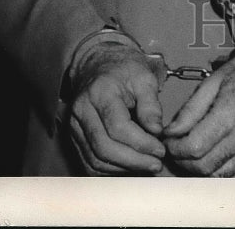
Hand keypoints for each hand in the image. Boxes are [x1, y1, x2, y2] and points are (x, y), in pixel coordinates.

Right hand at [68, 41, 165, 174]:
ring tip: (146, 166)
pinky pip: (89, 161)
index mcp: (100, 92)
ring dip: (123, 168)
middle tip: (155, 164)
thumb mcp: (144, 77)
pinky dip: (109, 169)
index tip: (159, 150)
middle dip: (133, 160)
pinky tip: (129, 166)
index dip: (141, 143)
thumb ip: (151, 104)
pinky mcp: (75, 136)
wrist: (99, 64)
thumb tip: (156, 131)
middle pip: (104, 147)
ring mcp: (75, 125)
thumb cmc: (123, 70)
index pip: (118, 127)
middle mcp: (82, 110)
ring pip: (95, 158)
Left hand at [163, 51, 234, 176]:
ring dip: (199, 170)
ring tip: (193, 154)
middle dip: (183, 161)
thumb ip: (191, 109)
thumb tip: (171, 132)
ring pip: (218, 176)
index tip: (169, 142)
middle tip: (177, 149)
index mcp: (231, 113)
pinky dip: (220, 176)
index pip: (194, 147)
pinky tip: (212, 162)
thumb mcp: (214, 81)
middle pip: (204, 166)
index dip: (175, 148)